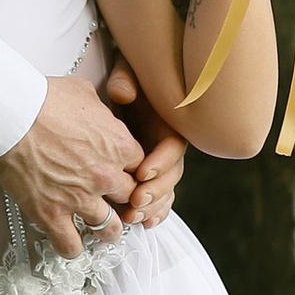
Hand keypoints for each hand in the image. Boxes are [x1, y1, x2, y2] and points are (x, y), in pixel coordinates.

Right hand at [0, 72, 143, 259]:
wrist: (10, 115)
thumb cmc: (42, 99)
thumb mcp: (83, 93)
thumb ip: (101, 111)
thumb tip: (99, 113)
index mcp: (120, 146)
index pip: (141, 168)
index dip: (128, 170)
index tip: (119, 171)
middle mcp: (107, 176)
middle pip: (130, 199)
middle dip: (121, 199)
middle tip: (110, 198)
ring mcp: (80, 199)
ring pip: (110, 229)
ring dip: (106, 229)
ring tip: (98, 227)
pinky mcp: (52, 215)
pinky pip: (71, 246)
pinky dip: (72, 247)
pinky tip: (70, 242)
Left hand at [101, 57, 184, 226]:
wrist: (127, 83)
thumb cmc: (127, 76)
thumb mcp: (127, 71)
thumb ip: (126, 80)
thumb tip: (122, 93)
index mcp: (169, 123)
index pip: (172, 146)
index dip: (161, 161)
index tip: (143, 171)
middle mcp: (167, 146)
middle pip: (171, 175)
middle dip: (155, 190)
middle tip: (136, 201)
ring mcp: (160, 162)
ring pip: (164, 190)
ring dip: (152, 206)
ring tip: (132, 216)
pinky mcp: (150, 174)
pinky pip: (157, 197)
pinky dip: (153, 211)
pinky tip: (143, 223)